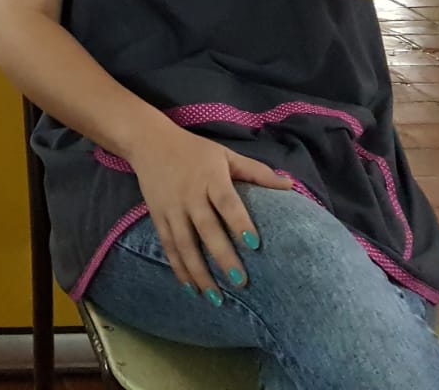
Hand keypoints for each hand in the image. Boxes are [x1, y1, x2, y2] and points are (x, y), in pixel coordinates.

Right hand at [127, 124, 292, 299]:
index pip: (226, 202)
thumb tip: (290, 185)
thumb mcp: (225, 154)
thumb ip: (256, 172)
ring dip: (199, 272)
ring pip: (184, 243)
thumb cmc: (193, 150)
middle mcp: (190, 195)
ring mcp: (171, 207)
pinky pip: (168, 245)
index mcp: (210, 178)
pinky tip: (191, 288)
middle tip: (239, 282)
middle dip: (221, 256)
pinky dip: (178, 267)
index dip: (239, 222)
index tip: (255, 244)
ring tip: (216, 298)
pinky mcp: (157, 215)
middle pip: (206, 228)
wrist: (148, 140)